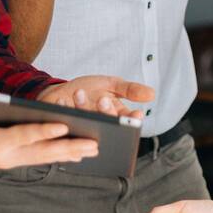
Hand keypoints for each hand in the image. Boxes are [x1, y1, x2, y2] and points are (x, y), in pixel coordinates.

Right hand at [0, 90, 97, 168]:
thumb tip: (5, 97)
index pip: (23, 135)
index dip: (43, 131)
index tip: (63, 127)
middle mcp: (4, 156)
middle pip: (42, 152)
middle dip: (69, 148)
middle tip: (94, 144)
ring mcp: (9, 162)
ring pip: (44, 158)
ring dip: (69, 154)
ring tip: (93, 150)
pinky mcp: (13, 162)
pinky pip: (39, 159)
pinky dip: (58, 157)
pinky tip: (76, 155)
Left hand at [37, 75, 154, 119]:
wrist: (61, 92)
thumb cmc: (88, 90)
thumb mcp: (112, 84)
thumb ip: (130, 89)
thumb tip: (151, 94)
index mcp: (115, 115)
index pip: (128, 120)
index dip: (132, 120)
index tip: (136, 115)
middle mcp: (101, 123)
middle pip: (108, 122)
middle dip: (106, 111)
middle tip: (103, 99)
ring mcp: (83, 127)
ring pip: (86, 121)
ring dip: (83, 106)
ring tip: (79, 92)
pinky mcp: (65, 128)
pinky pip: (64, 122)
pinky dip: (62, 109)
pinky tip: (61, 101)